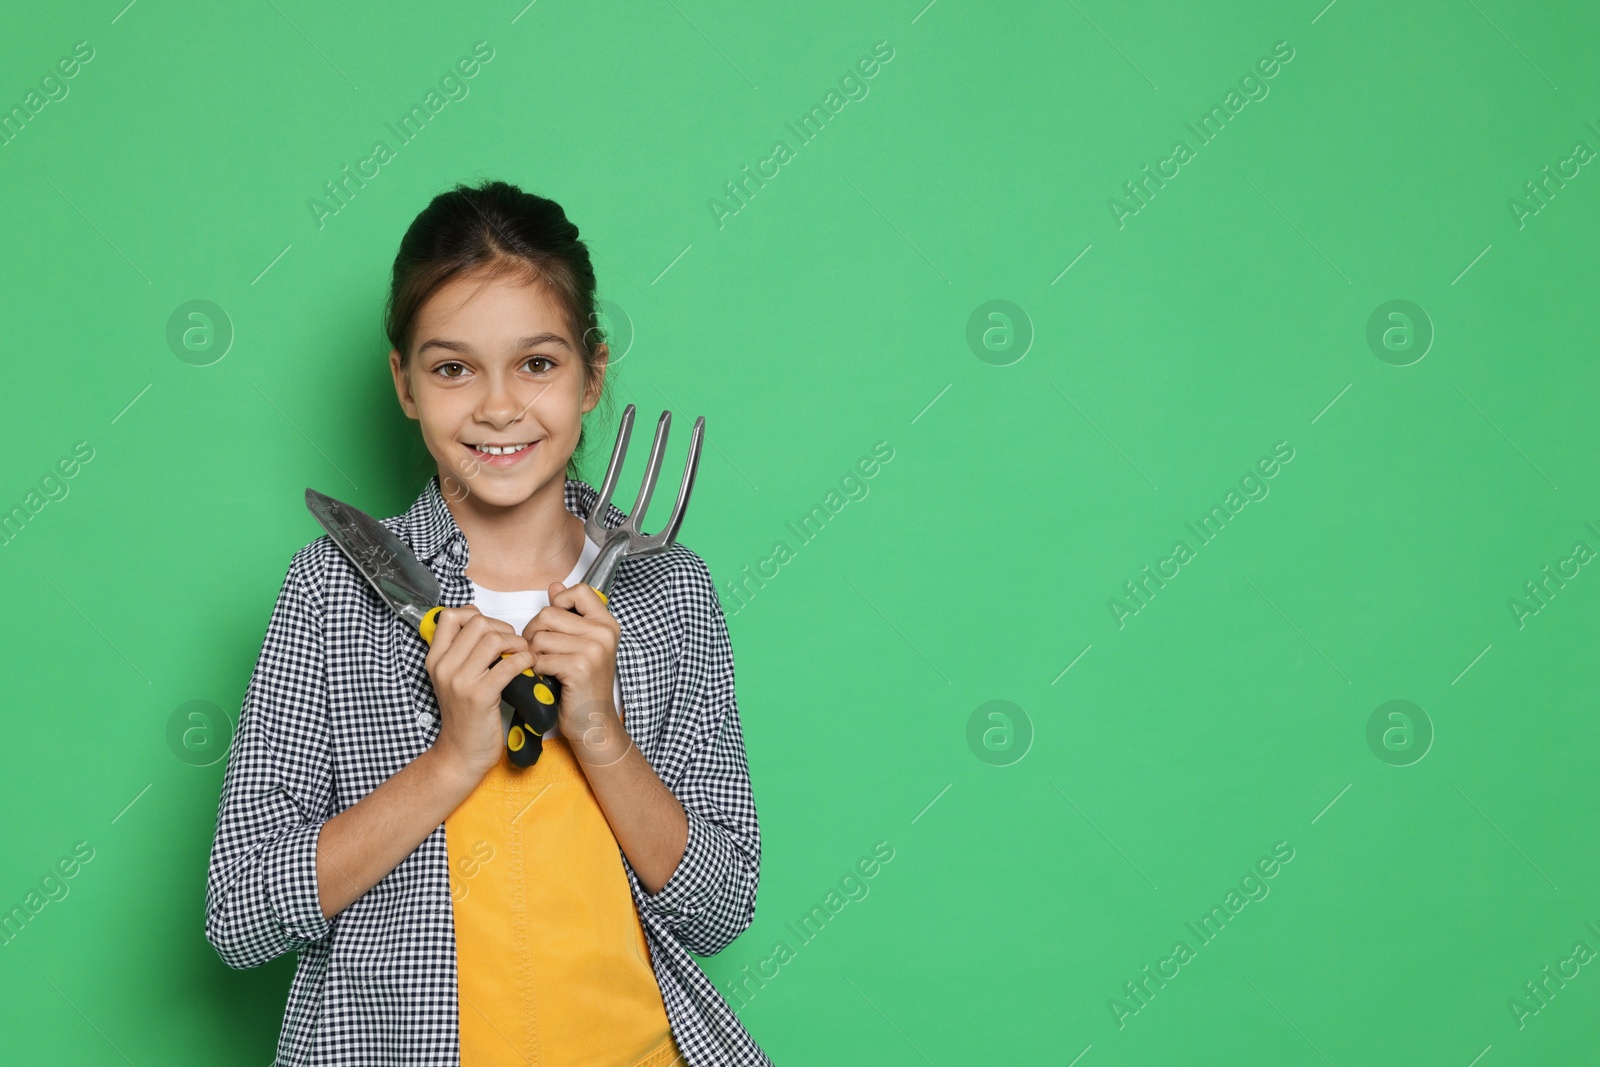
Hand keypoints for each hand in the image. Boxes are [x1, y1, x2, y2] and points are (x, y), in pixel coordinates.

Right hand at [425, 605, 531, 781]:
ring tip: (524, 656)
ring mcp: (460, 681)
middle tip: (515, 646)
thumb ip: (462, 650)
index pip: (452, 616)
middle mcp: (444, 666)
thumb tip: (476, 616)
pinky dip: (525, 661)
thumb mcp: (453, 678)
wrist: (460, 753)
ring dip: (517, 644)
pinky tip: (529, 668)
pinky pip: (508, 665)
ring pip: (494, 640)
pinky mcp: (480, 696)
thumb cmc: (465, 713)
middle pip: (478, 623)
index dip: (478, 615)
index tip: (494, 631)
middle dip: (504, 629)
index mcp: (436, 658)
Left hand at [522, 581, 628, 761]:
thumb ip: (568, 614)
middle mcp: (604, 633)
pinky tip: (546, 679)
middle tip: (540, 653)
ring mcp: (593, 649)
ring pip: (540, 636)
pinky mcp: (579, 667)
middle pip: (548, 614)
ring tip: (543, 667)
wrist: (593, 722)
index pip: (579, 591)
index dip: (559, 603)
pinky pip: (540, 658)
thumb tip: (555, 586)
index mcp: (606, 623)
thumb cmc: (583, 685)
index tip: (556, 624)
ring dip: (533, 654)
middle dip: (534, 633)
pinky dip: (536, 670)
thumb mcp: (580, 645)